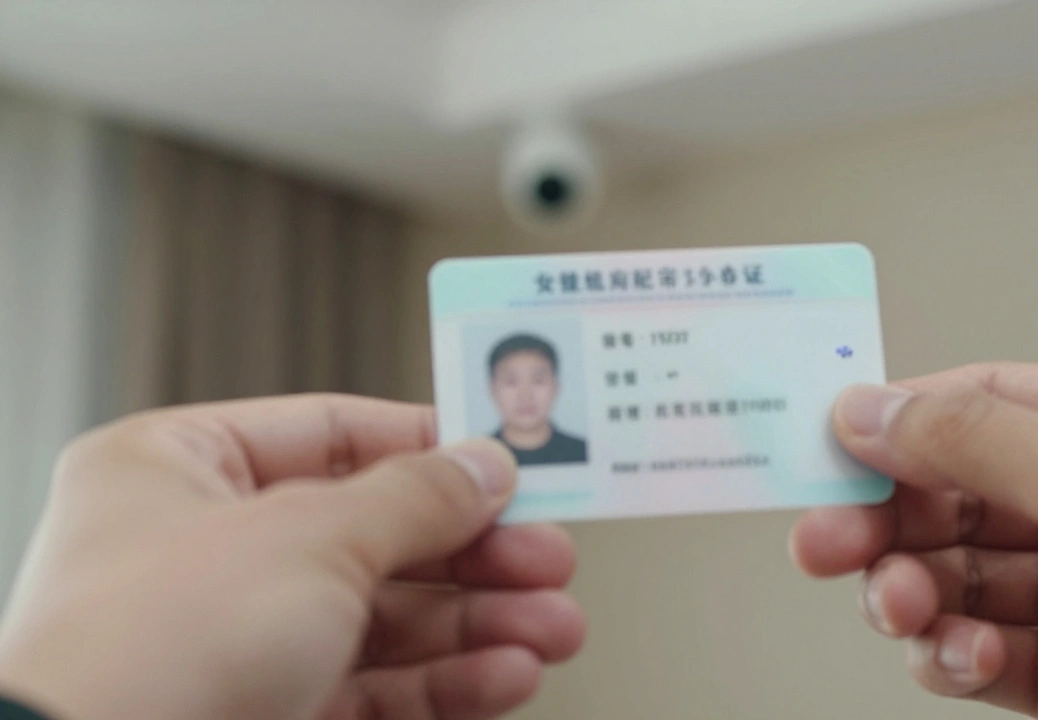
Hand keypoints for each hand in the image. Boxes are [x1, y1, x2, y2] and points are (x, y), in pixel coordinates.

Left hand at [0, 395, 585, 719]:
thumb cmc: (149, 653)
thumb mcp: (309, 538)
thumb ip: (413, 497)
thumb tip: (482, 465)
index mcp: (177, 470)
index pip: (330, 433)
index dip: (427, 444)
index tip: (505, 462)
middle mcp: (204, 553)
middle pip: (375, 532)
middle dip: (475, 553)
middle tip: (547, 555)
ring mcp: (234, 640)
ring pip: (385, 618)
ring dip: (479, 624)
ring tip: (553, 627)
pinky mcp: (266, 712)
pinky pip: (375, 685)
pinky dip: (446, 682)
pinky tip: (506, 676)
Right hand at [791, 364, 1037, 718]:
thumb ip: (973, 439)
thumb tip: (869, 406)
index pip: (977, 404)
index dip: (895, 422)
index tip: (823, 444)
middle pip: (948, 496)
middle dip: (882, 519)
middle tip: (823, 539)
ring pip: (948, 576)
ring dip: (908, 590)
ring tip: (900, 605)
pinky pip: (973, 649)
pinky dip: (949, 653)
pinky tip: (963, 656)